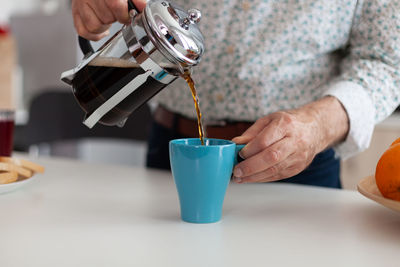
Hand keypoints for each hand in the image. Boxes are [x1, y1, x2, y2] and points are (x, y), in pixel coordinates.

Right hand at [71, 0, 146, 40]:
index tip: (128, 16)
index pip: (115, 4)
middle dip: (115, 19)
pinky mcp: (75, 13)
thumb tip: (143, 7)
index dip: (124, 14)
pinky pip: (83, 31)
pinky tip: (101, 28)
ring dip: (104, 27)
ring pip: (93, 26)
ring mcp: (80, 4)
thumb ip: (136, 0)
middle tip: (117, 15)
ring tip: (108, 20)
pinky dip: (94, 34)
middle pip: (106, 18)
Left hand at [232, 96, 348, 182]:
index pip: (266, 140)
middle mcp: (294, 141)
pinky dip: (262, 178)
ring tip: (239, 178)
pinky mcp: (297, 168)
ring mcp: (298, 156)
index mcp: (285, 125)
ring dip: (254, 176)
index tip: (239, 153)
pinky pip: (277, 175)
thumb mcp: (269, 120)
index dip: (250, 149)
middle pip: (271, 157)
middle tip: (236, 171)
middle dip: (251, 166)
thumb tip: (235, 144)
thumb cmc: (289, 123)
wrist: (315, 129)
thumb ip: (252, 133)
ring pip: (274, 170)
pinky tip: (250, 178)